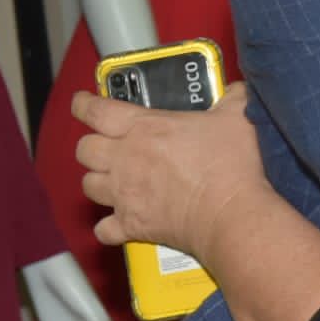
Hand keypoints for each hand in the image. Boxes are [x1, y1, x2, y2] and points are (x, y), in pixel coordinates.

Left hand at [74, 82, 269, 259]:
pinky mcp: (132, 225)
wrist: (231, 213)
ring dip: (97, 181)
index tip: (81, 103)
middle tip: (106, 144)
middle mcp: (127, 159)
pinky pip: (104, 229)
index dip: (84, 105)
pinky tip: (119, 221)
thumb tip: (237, 91)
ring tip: (113, 179)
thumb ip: (232, 98)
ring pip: (88, 186)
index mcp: (146, 128)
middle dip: (91, 145)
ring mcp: (126, 195)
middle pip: (85, 149)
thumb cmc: (231, 165)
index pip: (98, 111)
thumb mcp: (237, 117)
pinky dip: (108, 226)